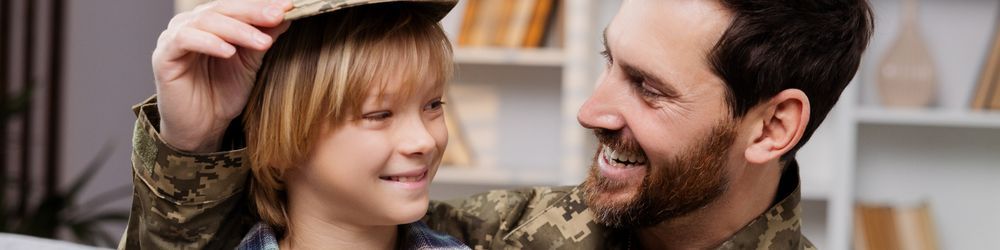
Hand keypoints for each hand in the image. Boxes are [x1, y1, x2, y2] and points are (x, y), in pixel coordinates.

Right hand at [151, 0, 291, 152]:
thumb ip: (263, 38)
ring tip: (261, 42)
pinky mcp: (163, 56)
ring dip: (237, 29)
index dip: (262, 6)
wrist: (202, 127)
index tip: (289, 7)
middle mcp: (191, 24)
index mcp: (211, 22)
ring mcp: (174, 37)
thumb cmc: (223, 94)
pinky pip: (185, 40)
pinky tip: (229, 52)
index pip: (237, 7)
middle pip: (223, 9)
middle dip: (253, 12)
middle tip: (277, 16)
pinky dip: (209, 43)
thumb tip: (286, 14)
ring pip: (206, 21)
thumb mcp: (250, 63)